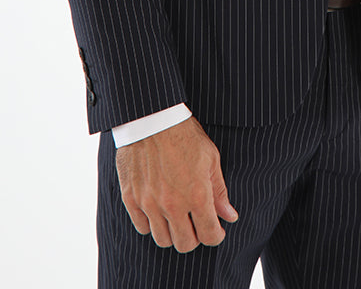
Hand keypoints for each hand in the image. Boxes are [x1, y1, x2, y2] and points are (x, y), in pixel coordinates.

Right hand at [115, 116, 238, 250]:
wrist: (152, 117)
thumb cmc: (184, 134)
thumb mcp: (210, 158)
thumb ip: (219, 191)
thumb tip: (229, 216)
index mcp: (196, 195)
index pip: (209, 235)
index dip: (216, 235)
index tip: (216, 229)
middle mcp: (172, 204)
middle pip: (185, 244)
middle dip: (195, 236)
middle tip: (196, 223)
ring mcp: (149, 203)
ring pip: (162, 239)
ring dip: (172, 232)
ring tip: (177, 216)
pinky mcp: (131, 198)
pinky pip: (142, 227)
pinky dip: (151, 223)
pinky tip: (158, 210)